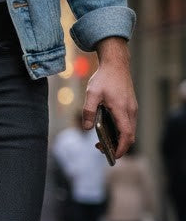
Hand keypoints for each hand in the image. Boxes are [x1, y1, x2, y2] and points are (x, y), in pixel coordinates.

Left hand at [82, 38, 136, 159]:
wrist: (116, 64)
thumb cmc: (104, 78)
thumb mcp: (92, 94)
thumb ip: (88, 111)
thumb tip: (87, 128)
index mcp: (122, 109)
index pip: (126, 134)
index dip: (121, 147)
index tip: (114, 156)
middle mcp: (130, 111)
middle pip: (129, 135)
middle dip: (118, 146)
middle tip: (101, 149)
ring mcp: (132, 108)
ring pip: (129, 130)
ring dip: (118, 139)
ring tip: (101, 142)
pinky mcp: (130, 106)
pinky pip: (127, 123)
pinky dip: (120, 131)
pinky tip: (107, 131)